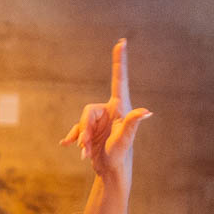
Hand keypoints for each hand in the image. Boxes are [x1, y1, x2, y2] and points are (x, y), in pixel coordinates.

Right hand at [59, 39, 151, 184]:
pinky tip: (66, 145)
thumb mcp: (125, 139)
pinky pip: (77, 130)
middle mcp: (110, 111)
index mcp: (120, 108)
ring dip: (81, 138)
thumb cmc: (120, 155)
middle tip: (85, 146)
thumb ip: (132, 123)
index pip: (119, 79)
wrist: (111, 171)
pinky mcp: (91, 130)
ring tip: (85, 153)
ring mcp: (99, 121)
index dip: (119, 61)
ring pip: (81, 121)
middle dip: (84, 129)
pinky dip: (74, 138)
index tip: (121, 42)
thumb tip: (147, 112)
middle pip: (87, 111)